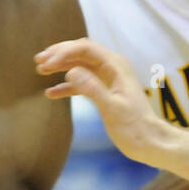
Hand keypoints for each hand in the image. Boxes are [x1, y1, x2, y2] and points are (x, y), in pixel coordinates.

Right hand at [35, 37, 169, 164]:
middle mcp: (113, 67)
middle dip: (59, 54)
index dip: (64, 52)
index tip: (47, 64)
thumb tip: (70, 71)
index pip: (86, 48)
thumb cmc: (134, 127)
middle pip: (82, 52)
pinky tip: (51, 93)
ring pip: (80, 65)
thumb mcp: (112, 109)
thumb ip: (93, 89)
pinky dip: (67, 85)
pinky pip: (83, 82)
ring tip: (40, 70)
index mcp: (116, 66)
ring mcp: (109, 79)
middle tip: (38, 61)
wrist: (149, 142)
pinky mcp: (105, 91)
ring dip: (61, 66)